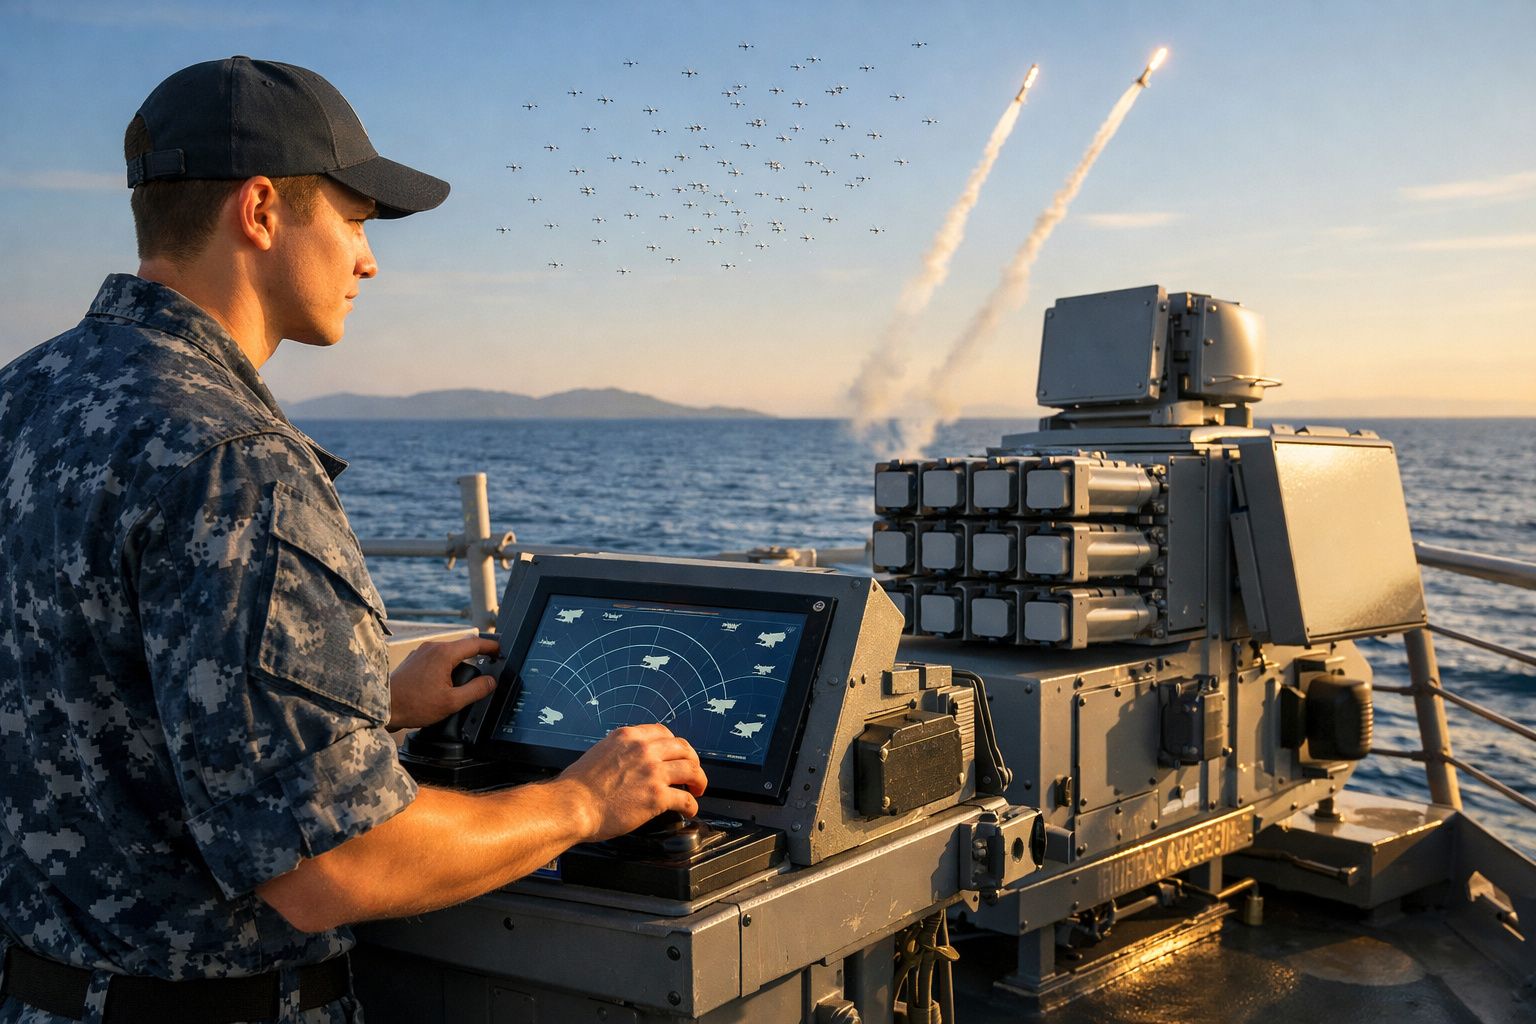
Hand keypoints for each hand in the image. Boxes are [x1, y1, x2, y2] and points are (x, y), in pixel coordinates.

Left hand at [386, 635, 500, 729]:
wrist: (381, 706)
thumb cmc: (413, 705)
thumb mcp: (452, 702)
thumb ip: (476, 690)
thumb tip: (491, 681)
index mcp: (444, 653)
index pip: (475, 643)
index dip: (491, 646)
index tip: (500, 651)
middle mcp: (432, 647)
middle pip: (462, 647)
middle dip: (475, 657)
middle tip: (486, 669)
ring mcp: (421, 652)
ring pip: (448, 653)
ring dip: (459, 664)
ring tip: (462, 684)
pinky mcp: (413, 660)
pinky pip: (436, 658)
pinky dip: (445, 667)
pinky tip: (443, 684)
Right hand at [557, 724, 707, 841]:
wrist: (572, 806)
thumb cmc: (577, 786)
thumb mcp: (599, 752)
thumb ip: (620, 752)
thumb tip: (630, 761)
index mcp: (628, 737)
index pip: (664, 732)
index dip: (675, 746)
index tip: (676, 755)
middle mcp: (644, 750)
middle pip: (684, 748)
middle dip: (692, 760)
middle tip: (692, 773)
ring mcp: (652, 773)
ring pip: (692, 770)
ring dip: (699, 781)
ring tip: (697, 789)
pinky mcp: (656, 797)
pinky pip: (686, 799)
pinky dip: (692, 806)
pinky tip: (689, 810)